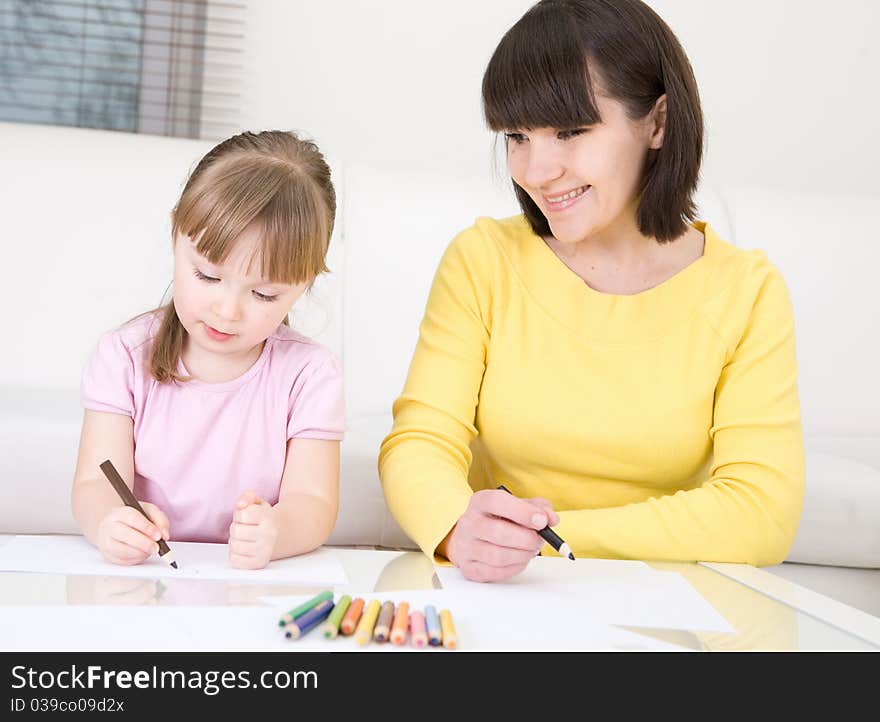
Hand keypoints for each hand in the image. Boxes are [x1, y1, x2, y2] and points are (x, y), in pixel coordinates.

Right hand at [95, 502, 169, 565]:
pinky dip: (135, 559)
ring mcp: (105, 541)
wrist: (115, 526)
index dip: (147, 528)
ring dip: (140, 553)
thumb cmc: (134, 518)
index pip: (132, 518)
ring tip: (151, 550)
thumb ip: (160, 520)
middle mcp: (109, 526)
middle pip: (125, 535)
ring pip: (122, 550)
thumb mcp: (149, 512)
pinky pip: (122, 561)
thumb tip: (164, 536)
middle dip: (144, 543)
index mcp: (119, 512)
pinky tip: (142, 554)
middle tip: (157, 548)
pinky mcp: (107, 555)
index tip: (158, 536)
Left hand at [228, 490, 277, 569]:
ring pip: (234, 546)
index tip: (245, 517)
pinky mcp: (259, 563)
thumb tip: (241, 504)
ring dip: (235, 541)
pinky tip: (244, 549)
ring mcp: (265, 550)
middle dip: (236, 528)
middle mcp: (269, 534)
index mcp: (268, 517)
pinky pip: (235, 560)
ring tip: (244, 539)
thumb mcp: (257, 503)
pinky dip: (235, 554)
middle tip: (244, 528)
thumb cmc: (263, 519)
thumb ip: (247, 497)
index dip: (239, 515)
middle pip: (236, 531)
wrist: (281, 534)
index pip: (243, 515)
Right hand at [444, 489, 559, 582]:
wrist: (473, 537)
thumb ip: (538, 508)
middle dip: (527, 539)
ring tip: (531, 550)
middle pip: (498, 532)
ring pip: (498, 555)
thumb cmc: (500, 519)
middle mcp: (469, 522)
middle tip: (540, 540)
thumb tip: (551, 519)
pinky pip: (496, 572)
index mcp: (481, 502)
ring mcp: (467, 546)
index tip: (542, 521)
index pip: (498, 502)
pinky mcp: (470, 568)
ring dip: (523, 555)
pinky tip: (520, 559)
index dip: (522, 512)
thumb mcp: (519, 506)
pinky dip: (515, 567)